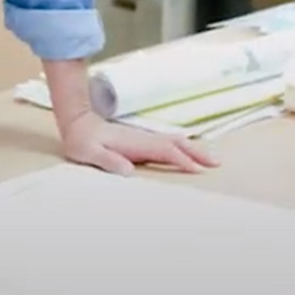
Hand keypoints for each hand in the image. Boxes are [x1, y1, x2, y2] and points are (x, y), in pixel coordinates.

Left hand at [60, 110, 220, 175]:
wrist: (77, 123)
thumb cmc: (82, 142)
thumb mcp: (90, 153)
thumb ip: (108, 161)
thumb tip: (128, 171)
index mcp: (135, 143)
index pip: (165, 151)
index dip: (182, 159)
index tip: (198, 170)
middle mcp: (144, 139)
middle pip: (177, 143)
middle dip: (197, 152)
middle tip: (217, 162)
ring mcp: (144, 138)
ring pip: (175, 141)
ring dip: (194, 149)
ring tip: (211, 158)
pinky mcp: (142, 140)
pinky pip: (168, 143)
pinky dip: (183, 147)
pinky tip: (188, 152)